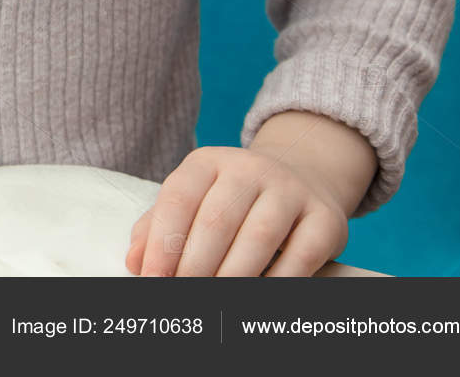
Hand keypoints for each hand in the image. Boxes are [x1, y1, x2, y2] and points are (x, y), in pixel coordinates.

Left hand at [125, 113, 375, 276]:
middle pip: (216, 220)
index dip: (162, 242)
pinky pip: (301, 255)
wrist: (301, 178)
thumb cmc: (233, 199)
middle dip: (195, 265)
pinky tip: (259, 294)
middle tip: (183, 293)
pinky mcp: (325, 217)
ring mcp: (290, 190)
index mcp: (208, 161)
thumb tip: (135, 261)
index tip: (152, 278)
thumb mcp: (195, 200)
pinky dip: (278, 282)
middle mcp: (249, 168)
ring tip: (215, 298)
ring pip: (259, 236)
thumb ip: (160, 227)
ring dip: (233, 275)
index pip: (179, 198)